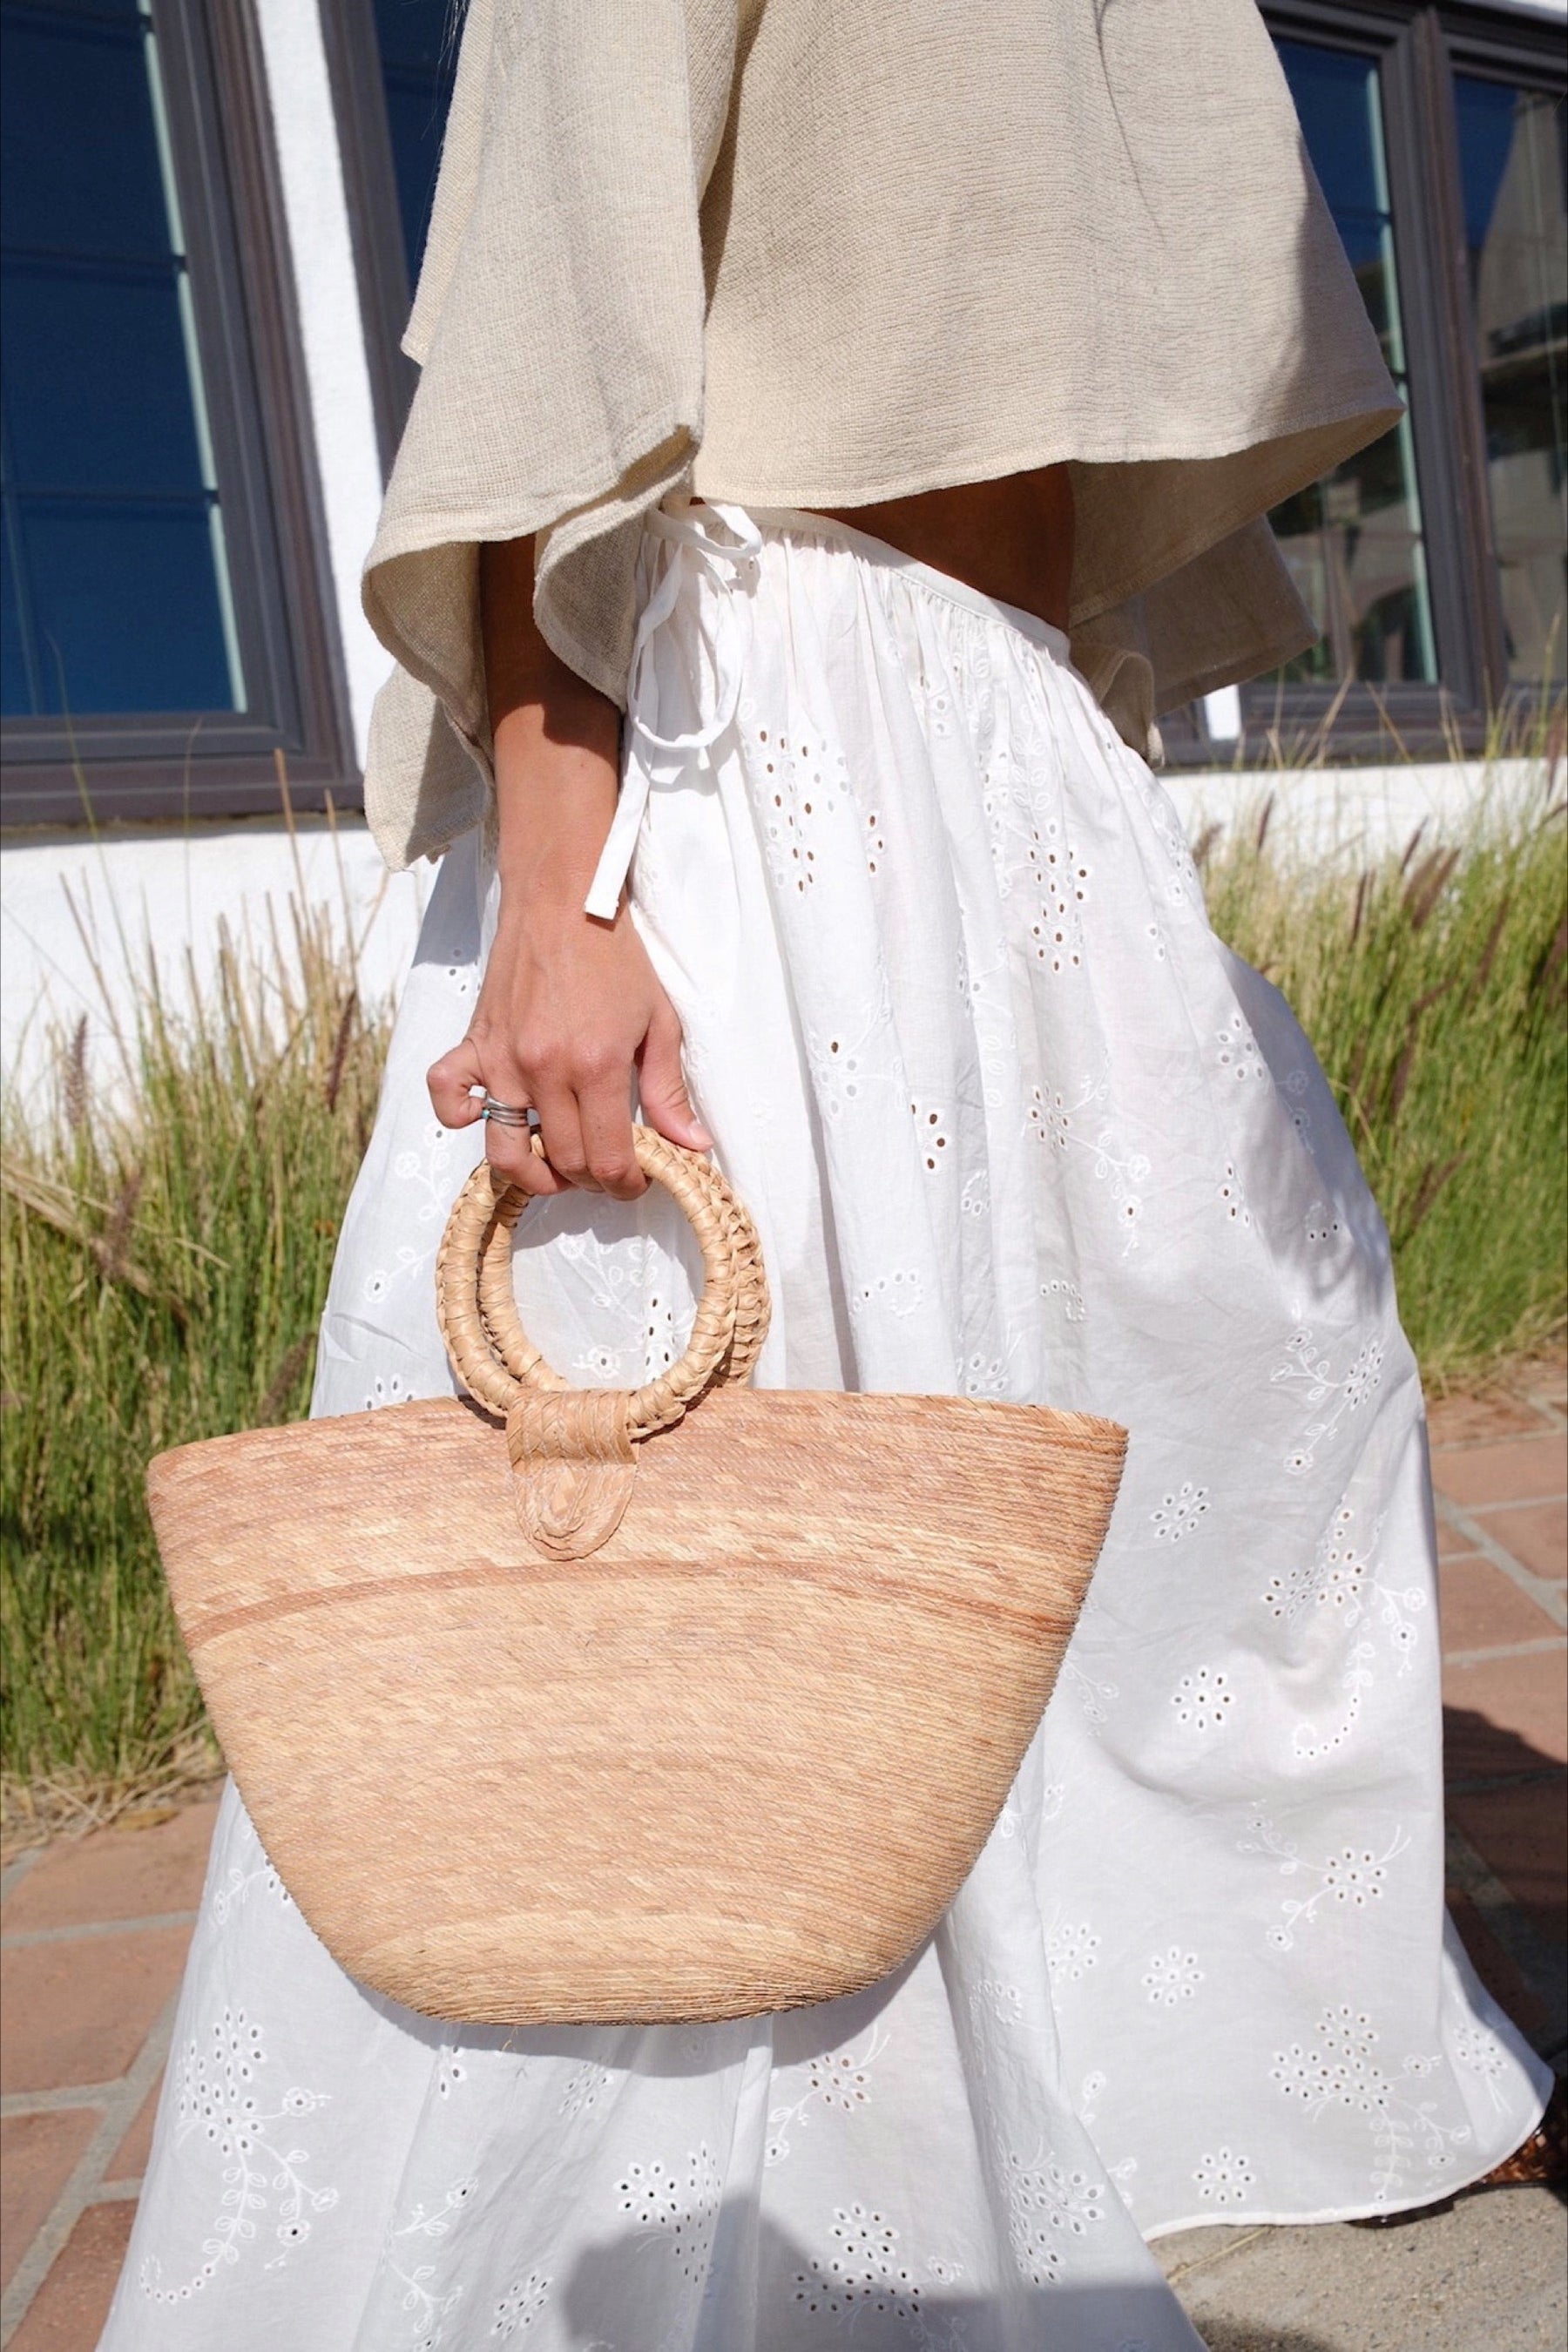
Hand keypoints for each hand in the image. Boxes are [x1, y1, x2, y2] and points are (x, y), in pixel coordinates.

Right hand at [426, 897, 710, 1198]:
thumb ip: (669, 1091)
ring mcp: (504, 1060)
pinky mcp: (475, 1043)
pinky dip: (459, 1117)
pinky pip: (447, 1095)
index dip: (625, 1185)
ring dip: (533, 1173)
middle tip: (607, 1168)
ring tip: (556, 1166)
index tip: (635, 1181)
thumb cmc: (617, 959)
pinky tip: (489, 1117)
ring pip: (504, 1149)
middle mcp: (545, 1070)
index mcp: (597, 1066)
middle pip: (562, 1161)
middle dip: (590, 1181)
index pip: (607, 1159)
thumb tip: (693, 1147)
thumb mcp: (660, 1022)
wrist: (565, 903)